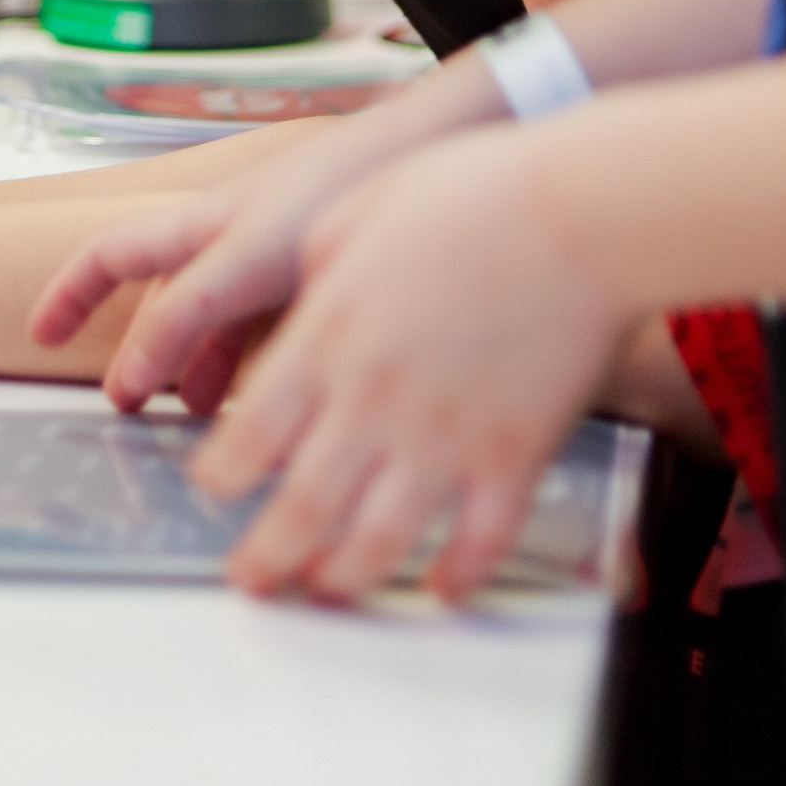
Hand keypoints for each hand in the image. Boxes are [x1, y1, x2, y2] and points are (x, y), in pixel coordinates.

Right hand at [32, 79, 482, 411]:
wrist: (432, 155)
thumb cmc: (342, 187)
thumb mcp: (246, 261)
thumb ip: (187, 317)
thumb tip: (133, 380)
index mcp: (203, 224)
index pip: (112, 255)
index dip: (69, 296)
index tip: (40, 337)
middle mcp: (235, 235)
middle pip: (168, 294)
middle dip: (144, 347)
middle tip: (128, 400)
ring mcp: (282, 252)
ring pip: (223, 314)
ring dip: (202, 362)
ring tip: (198, 413)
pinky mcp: (327, 268)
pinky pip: (273, 318)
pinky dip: (257, 356)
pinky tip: (273, 390)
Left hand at [189, 129, 631, 604]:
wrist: (576, 213)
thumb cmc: (470, 193)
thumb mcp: (354, 210)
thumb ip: (314, 266)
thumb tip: (302, 300)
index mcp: (327, 338)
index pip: (249, 434)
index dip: (218, 478)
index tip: (210, 492)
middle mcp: (374, 401)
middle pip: (301, 507)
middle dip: (266, 556)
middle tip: (250, 578)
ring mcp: (444, 437)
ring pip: (377, 542)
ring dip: (343, 578)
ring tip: (326, 592)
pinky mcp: (514, 455)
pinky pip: (478, 540)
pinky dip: (456, 575)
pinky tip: (443, 587)